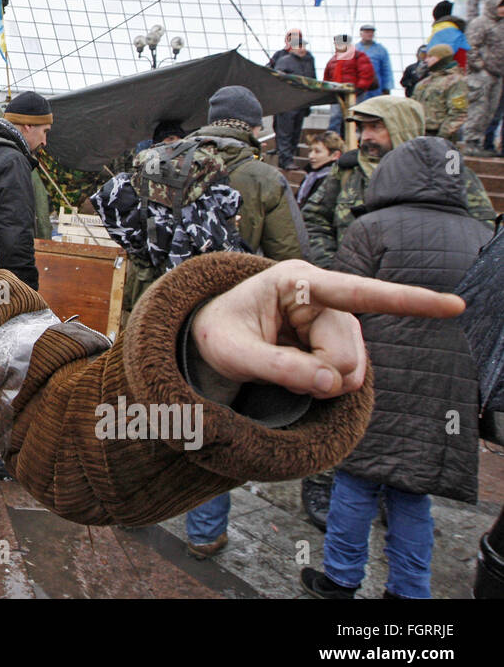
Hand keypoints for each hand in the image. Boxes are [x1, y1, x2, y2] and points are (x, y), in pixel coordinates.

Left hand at [190, 260, 463, 398]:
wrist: (212, 337)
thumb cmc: (219, 335)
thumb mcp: (233, 353)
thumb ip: (279, 368)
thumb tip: (334, 384)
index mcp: (295, 281)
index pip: (357, 291)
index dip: (407, 301)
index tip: (454, 305)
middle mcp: (323, 296)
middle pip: (346, 354)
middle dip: (316, 374)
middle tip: (277, 368)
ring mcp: (335, 320)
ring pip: (349, 370)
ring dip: (320, 381)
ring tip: (284, 365)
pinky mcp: (339, 342)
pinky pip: (346, 377)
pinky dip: (323, 385)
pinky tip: (301, 370)